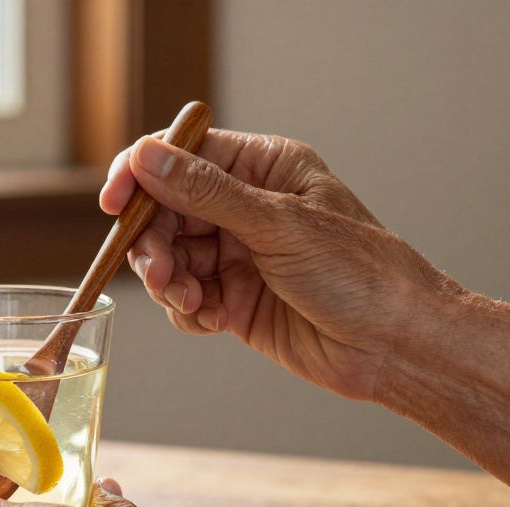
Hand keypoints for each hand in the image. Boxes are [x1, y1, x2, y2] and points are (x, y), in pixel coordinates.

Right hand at [101, 130, 456, 400]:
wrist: (395, 347)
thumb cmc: (360, 274)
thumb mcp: (278, 225)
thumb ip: (205, 193)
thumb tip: (147, 157)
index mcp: (264, 169)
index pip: (183, 156)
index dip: (142, 175)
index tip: (114, 203)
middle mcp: (246, 207)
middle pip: (165, 211)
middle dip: (155, 243)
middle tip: (160, 273)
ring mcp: (238, 254)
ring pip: (170, 257)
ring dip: (169, 281)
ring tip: (192, 301)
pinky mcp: (233, 299)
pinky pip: (184, 297)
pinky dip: (187, 310)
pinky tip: (212, 320)